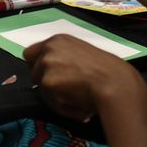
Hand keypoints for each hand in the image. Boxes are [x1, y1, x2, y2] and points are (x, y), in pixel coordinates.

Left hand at [23, 34, 144, 121]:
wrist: (114, 84)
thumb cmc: (105, 72)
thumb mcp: (81, 55)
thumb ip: (64, 58)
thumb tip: (53, 72)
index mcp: (58, 40)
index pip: (31, 53)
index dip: (38, 66)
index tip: (50, 77)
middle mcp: (49, 48)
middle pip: (33, 70)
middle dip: (44, 81)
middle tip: (63, 90)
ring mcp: (46, 63)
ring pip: (41, 88)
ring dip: (55, 96)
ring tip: (77, 99)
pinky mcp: (47, 81)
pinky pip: (50, 101)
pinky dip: (62, 106)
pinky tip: (78, 105)